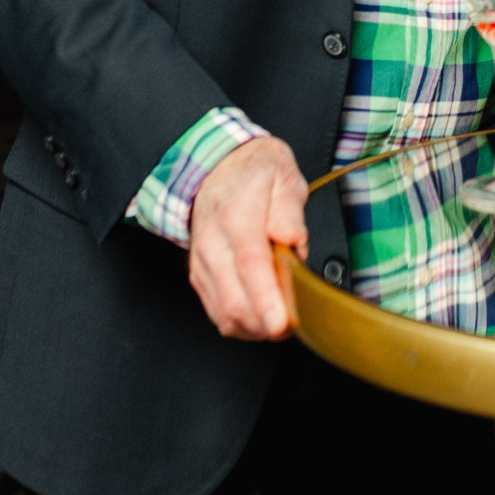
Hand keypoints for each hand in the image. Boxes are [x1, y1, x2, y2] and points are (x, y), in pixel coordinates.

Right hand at [186, 136, 308, 340]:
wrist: (216, 167)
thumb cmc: (253, 173)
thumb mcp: (282, 175)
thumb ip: (289, 211)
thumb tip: (291, 239)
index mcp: (236, 213)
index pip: (249, 262)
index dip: (266, 298)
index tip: (281, 322)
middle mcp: (212, 241)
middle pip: (234, 297)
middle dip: (265, 323)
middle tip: (294, 326)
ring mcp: (202, 261)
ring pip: (224, 311)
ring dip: (255, 327)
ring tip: (283, 324)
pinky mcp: (200, 276)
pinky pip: (217, 312)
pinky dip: (241, 325)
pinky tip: (262, 320)